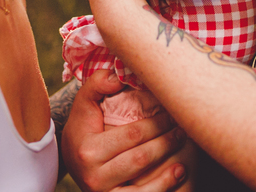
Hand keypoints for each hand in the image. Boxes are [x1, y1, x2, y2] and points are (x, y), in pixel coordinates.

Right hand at [62, 71, 187, 191]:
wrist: (72, 165)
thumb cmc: (84, 130)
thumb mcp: (83, 105)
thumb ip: (96, 84)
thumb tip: (117, 75)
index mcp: (88, 150)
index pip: (131, 135)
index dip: (156, 123)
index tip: (171, 112)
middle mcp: (94, 176)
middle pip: (141, 158)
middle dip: (166, 141)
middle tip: (182, 128)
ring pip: (144, 185)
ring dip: (170, 169)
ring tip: (183, 150)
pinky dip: (163, 188)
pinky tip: (179, 173)